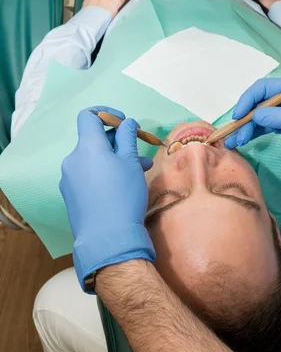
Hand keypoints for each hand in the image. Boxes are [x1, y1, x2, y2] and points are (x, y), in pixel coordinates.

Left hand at [60, 106, 154, 291]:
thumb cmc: (123, 195)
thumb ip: (128, 138)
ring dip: (114, 160)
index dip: (106, 113)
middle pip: (93, 140)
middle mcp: (72, 159)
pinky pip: (88, 176)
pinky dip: (104, 174)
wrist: (108, 238)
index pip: (88, 116)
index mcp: (86, 146)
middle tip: (140, 152)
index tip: (124, 123)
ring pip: (93, 160)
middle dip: (117, 142)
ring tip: (139, 171)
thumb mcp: (131, 163)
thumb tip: (127, 123)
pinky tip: (121, 187)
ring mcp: (69, 178)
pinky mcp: (71, 195)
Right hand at [225, 78, 280, 160]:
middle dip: (243, 118)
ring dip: (244, 128)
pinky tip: (241, 141)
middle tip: (234, 134)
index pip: (262, 88)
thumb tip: (255, 116)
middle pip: (256, 103)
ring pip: (257, 117)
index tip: (239, 115)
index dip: (247, 100)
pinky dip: (251, 133)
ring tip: (233, 142)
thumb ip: (278, 117)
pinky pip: (262, 127)